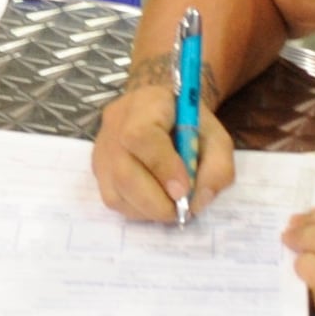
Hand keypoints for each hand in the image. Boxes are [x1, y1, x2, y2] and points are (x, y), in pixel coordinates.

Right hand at [90, 56, 233, 221]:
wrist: (161, 111)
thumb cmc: (189, 123)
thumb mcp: (216, 137)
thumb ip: (217, 167)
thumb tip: (198, 200)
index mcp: (146, 104)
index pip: (141, 136)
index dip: (162, 168)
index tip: (183, 191)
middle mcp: (114, 126)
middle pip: (124, 173)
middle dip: (157, 202)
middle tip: (182, 210)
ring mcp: (102, 150)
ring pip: (116, 194)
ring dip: (149, 210)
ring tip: (171, 205)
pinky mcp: (97, 170)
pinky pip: (114, 200)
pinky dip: (138, 210)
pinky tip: (155, 201)